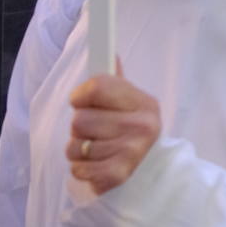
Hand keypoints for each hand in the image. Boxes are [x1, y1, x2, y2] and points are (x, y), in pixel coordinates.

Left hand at [67, 62, 160, 195]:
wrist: (151, 168)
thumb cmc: (130, 129)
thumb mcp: (128, 103)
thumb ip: (114, 82)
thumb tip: (109, 52)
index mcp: (144, 102)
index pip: (97, 86)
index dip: (81, 95)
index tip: (82, 102)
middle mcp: (142, 125)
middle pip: (79, 120)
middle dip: (79, 128)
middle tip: (94, 130)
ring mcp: (132, 151)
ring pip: (74, 146)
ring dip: (78, 149)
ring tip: (95, 148)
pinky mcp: (118, 174)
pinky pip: (77, 169)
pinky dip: (81, 169)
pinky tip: (95, 165)